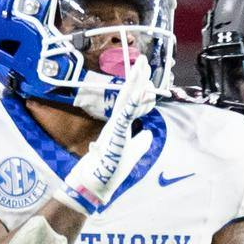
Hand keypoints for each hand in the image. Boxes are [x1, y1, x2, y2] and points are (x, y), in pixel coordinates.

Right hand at [55, 64, 159, 214]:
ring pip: (126, 100)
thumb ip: (141, 143)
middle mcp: (116, 122)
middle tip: (144, 60)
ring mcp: (115, 127)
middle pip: (128, 94)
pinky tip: (142, 92)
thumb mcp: (132, 155)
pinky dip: (135, 104)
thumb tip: (148, 135)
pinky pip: (126, 115)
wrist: (95, 184)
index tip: (147, 73)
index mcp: (119, 126)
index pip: (131, 102)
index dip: (139, 87)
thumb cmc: (110, 171)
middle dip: (136, 77)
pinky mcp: (115, 135)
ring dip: (136, 83)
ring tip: (143, 68)